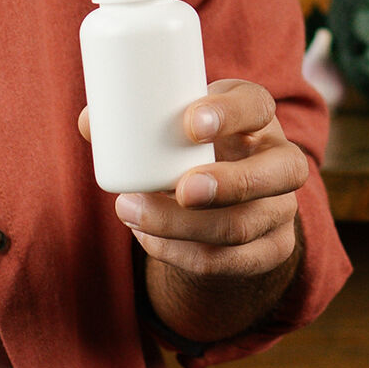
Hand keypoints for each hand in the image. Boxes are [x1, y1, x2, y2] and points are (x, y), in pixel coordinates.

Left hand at [79, 79, 308, 277]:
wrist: (216, 201)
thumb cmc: (186, 148)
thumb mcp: (170, 127)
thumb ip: (130, 123)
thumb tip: (88, 123)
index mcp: (255, 117)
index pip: (258, 105)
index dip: (231, 114)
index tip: (190, 123)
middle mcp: (280, 160)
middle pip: (280, 171)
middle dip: (229, 183)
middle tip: (181, 189)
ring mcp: (280, 208)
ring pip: (244, 225)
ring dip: (184, 225)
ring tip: (131, 213)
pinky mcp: (271, 249)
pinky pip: (231, 261)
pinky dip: (181, 253)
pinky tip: (147, 239)